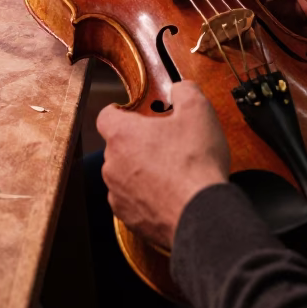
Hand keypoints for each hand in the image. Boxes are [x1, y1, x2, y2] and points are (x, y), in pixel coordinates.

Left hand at [98, 81, 229, 250]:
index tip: (134, 113)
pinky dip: (146, 196)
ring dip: (141, 170)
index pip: (105, 115)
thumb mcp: (198, 111)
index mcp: (122, 135)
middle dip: (138, 142)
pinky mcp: (129, 218)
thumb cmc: (196, 163)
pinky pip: (132, 199)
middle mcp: (112, 164)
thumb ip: (184, 90)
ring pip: (124, 174)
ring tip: (171, 171)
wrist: (201, 214)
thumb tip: (179, 89)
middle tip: (166, 142)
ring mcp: (118, 194)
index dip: (120, 111)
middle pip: (118, 145)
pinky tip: (169, 194)